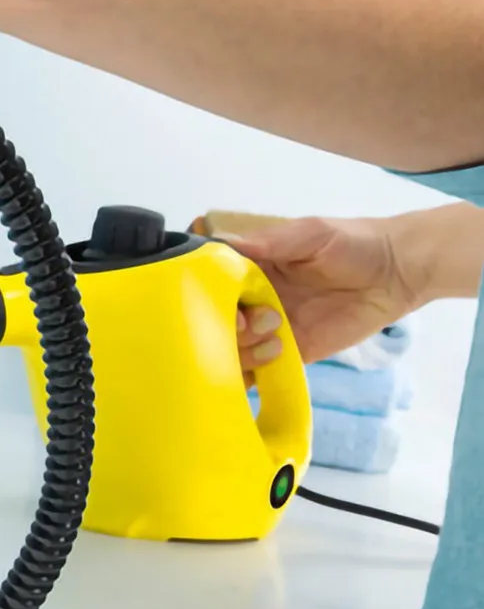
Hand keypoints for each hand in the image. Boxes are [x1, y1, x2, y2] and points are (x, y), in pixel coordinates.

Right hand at [196, 214, 421, 371]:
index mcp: (251, 268)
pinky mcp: (292, 353)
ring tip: (275, 339)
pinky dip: (249, 375)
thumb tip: (221, 242)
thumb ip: (269, 242)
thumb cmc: (353, 243)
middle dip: (225, 327)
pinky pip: (259, 370)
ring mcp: (271, 329)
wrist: (398, 273)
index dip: (208, 295)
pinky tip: (259, 368)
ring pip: (234, 348)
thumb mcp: (310, 233)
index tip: (221, 302)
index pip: (213, 284)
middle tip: (249, 324)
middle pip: (218, 320)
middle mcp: (254, 299)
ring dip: (243, 349)